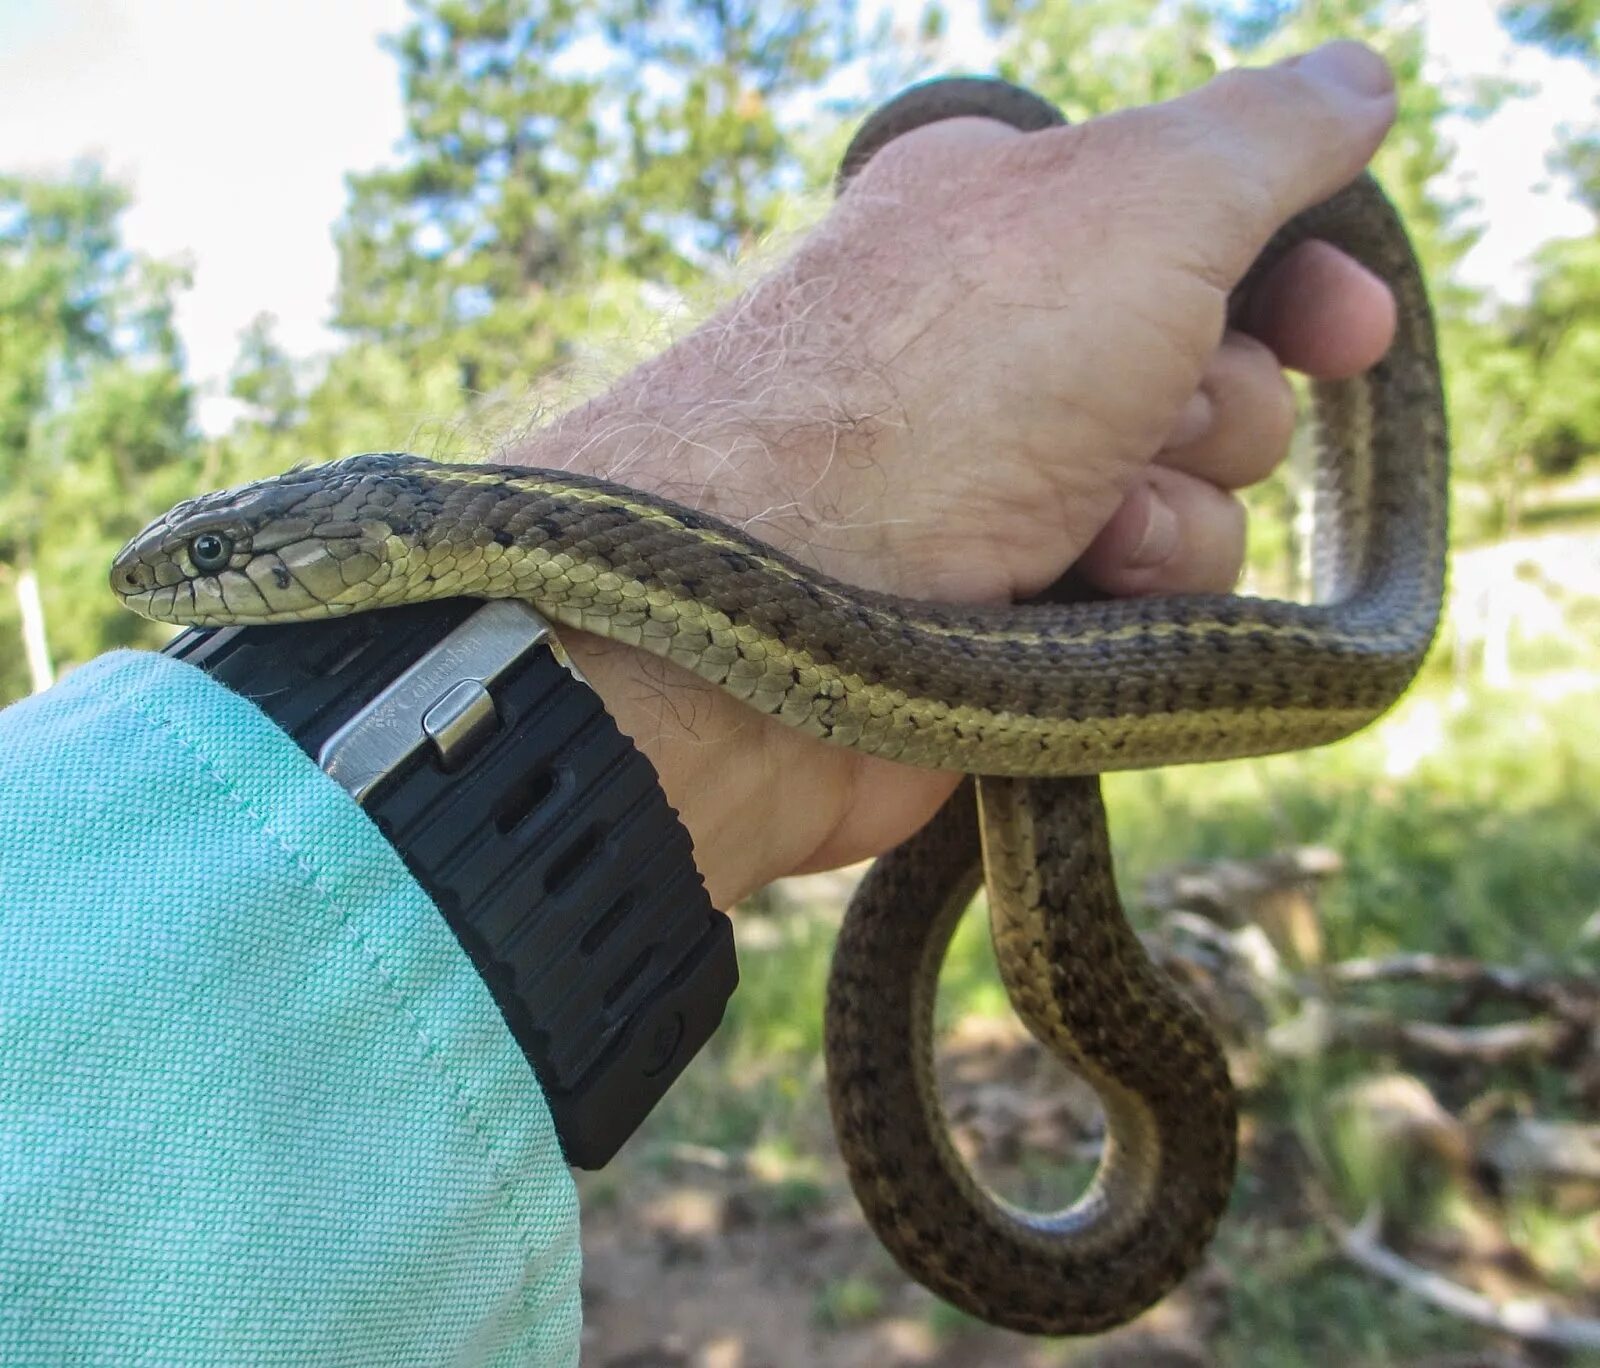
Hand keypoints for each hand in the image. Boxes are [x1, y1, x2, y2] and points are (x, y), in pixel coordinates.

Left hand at [509, 41, 1400, 907]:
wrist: (781, 612)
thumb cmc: (940, 383)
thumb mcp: (1134, 204)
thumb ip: (1262, 137)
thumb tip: (1356, 79)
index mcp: (1008, 216)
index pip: (1202, 223)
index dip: (1296, 272)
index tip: (1353, 324)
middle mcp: (999, 345)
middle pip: (1216, 368)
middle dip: (1217, 402)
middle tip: (1155, 413)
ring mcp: (999, 483)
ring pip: (1198, 494)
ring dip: (1177, 506)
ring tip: (1085, 520)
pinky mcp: (1008, 605)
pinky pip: (1149, 592)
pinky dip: (1134, 590)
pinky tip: (1066, 589)